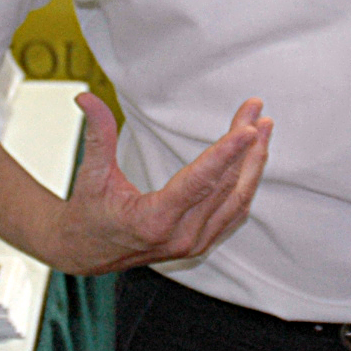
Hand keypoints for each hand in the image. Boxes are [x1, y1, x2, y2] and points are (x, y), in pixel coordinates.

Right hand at [40, 94, 271, 275]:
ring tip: (264, 128)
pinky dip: (247, 183)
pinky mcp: (201, 243)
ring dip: (254, 162)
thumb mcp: (90, 174)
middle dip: (246, 145)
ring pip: (238, 199)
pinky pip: (234, 212)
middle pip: (226, 185)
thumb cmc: (89, 213)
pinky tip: (254, 158)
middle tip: (257, 111)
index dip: (226, 153)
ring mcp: (195, 243)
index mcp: (154, 220)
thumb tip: (86, 98)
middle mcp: (181, 236)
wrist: (86, 252)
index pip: (200, 182)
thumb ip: (96, 134)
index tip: (247, 128)